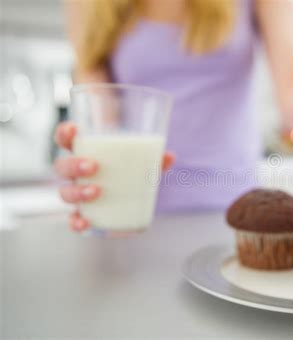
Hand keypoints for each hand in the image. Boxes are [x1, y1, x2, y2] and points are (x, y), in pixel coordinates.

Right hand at [54, 122, 174, 231]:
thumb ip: (153, 159)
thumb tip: (168, 157)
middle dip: (73, 165)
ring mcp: (78, 193)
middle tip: (93, 166)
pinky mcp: (84, 214)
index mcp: (85, 153)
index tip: (74, 129)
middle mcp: (76, 173)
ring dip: (76, 192)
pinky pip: (72, 219)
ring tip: (95, 191)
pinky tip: (84, 222)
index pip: (65, 139)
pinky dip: (75, 222)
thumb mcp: (143, 163)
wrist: (129, 196)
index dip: (64, 133)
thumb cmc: (130, 171)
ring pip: (65, 192)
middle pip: (62, 166)